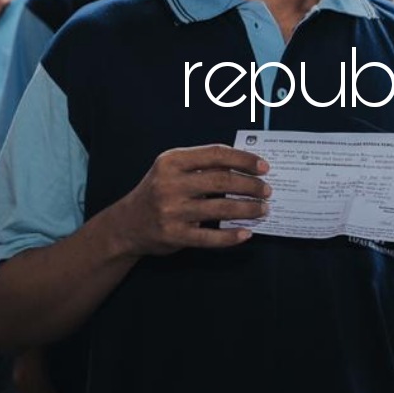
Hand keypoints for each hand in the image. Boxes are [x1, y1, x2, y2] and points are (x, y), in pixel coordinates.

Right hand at [105, 145, 268, 257]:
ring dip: (247, 209)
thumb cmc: (158, 192)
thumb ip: (202, 165)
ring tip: (263, 209)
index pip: (216, 154)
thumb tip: (245, 166)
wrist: (126, 225)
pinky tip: (246, 233)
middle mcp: (170, 184)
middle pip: (222, 181)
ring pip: (220, 209)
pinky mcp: (174, 235)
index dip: (244, 159)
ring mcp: (171, 211)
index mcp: (171, 162)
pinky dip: (231, 237)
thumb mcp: (172, 170)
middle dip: (251, 186)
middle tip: (267, 190)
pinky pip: (210, 238)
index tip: (264, 167)